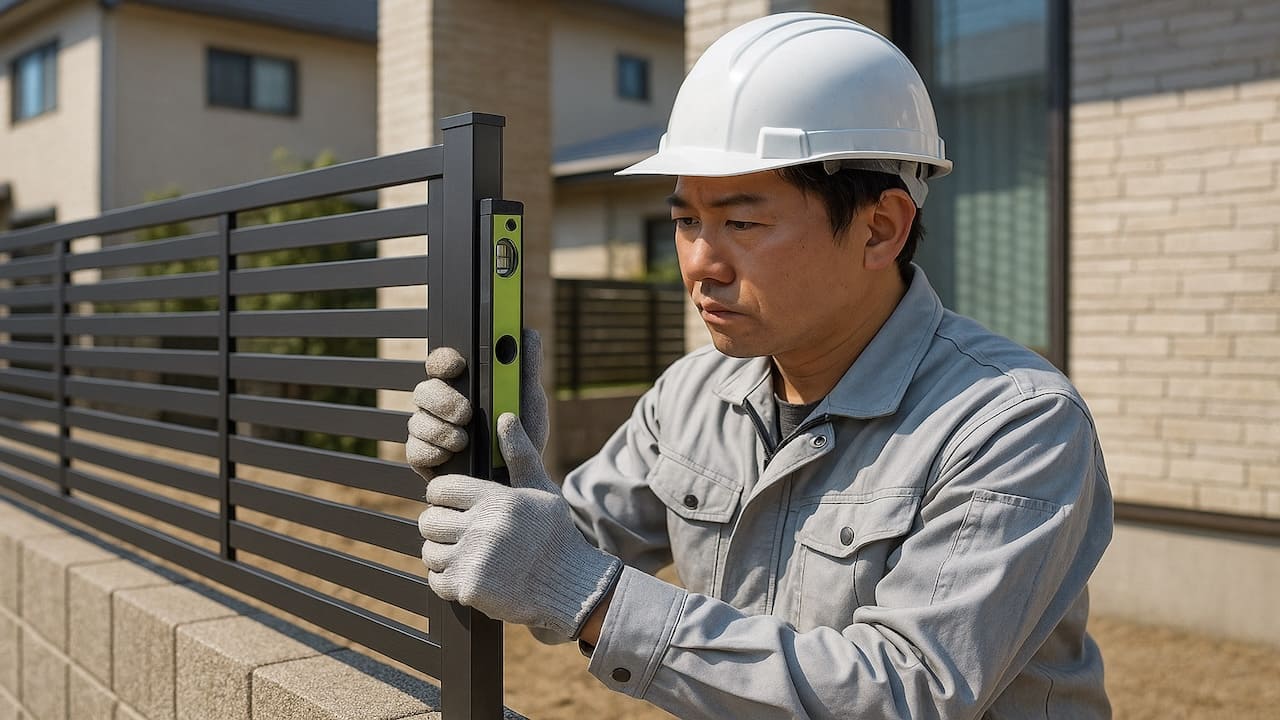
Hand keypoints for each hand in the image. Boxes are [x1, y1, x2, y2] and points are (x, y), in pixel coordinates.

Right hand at [406, 329, 548, 478]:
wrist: (518, 480)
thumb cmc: (521, 436)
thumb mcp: (530, 400)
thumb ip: (527, 367)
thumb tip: (528, 333)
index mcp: (463, 385)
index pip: (442, 363)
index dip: (444, 360)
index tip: (458, 365)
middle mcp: (440, 404)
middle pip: (424, 390)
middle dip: (443, 400)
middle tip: (466, 413)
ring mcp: (429, 430)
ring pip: (417, 420)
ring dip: (441, 430)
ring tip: (465, 441)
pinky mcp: (423, 457)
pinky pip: (414, 450)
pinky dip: (433, 452)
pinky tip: (451, 456)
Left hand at [418, 413, 620, 637]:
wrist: (572, 589)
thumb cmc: (556, 536)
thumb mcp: (542, 492)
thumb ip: (520, 455)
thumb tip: (505, 417)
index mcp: (497, 499)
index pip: (441, 489)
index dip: (443, 497)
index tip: (453, 506)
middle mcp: (482, 527)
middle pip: (429, 521)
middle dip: (441, 527)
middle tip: (460, 533)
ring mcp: (473, 560)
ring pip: (430, 551)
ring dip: (444, 555)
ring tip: (467, 555)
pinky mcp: (468, 589)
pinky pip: (436, 580)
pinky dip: (448, 580)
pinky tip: (470, 575)